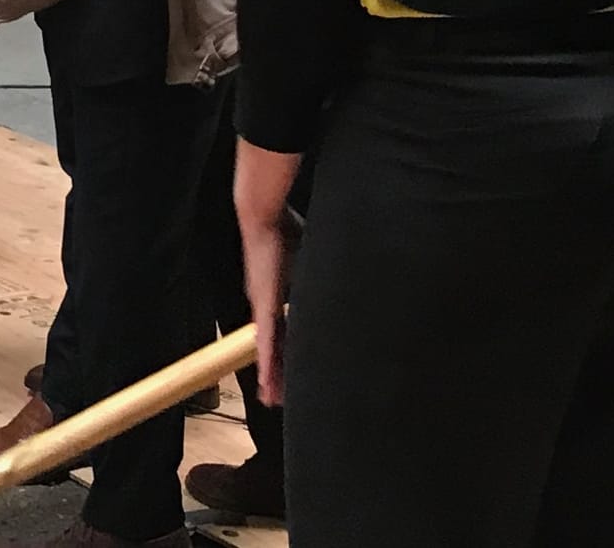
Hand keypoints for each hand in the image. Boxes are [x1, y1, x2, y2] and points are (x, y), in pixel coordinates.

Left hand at [235, 140, 303, 407]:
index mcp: (279, 296)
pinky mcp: (262, 304)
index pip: (287, 333)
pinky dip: (267, 361)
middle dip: (277, 374)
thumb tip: (351, 272)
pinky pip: (266, 339)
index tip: (291, 375)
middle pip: (274, 348)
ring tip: (270, 398)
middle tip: (276, 399)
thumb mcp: (312, 257)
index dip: (289, 355)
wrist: (262, 214)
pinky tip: (266, 380)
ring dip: (270, 375)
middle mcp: (267, 305)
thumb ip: (324, 271)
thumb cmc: (286, 229)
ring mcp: (263, 306)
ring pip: (268, 350)